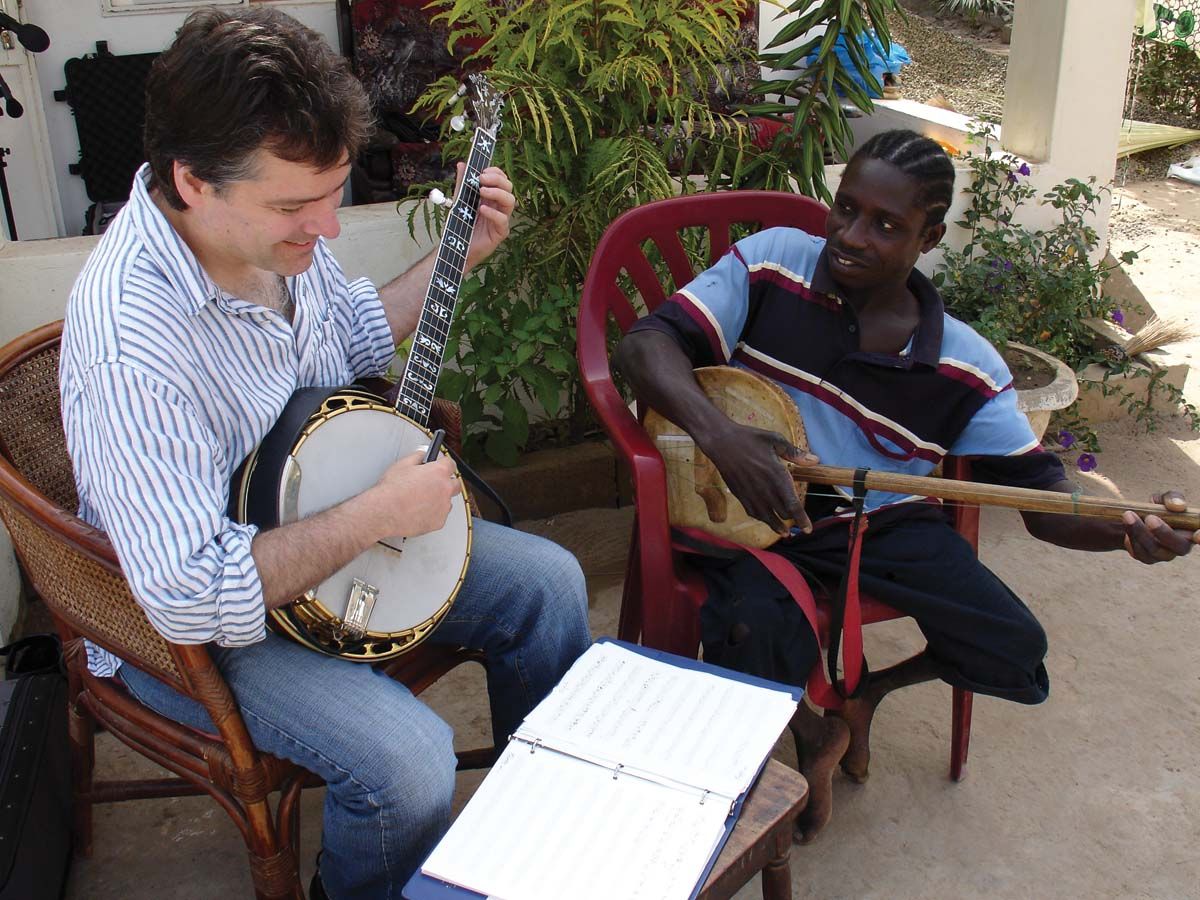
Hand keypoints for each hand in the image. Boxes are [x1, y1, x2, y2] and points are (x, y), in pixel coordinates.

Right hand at [371, 451, 459, 538]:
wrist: (384, 512)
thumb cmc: (391, 490)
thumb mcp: (402, 464)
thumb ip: (417, 456)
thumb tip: (423, 454)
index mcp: (438, 472)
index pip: (451, 464)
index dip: (444, 465)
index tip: (440, 466)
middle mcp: (445, 489)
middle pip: (455, 484)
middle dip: (447, 482)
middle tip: (433, 484)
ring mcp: (443, 507)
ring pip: (447, 501)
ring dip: (439, 499)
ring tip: (420, 500)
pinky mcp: (439, 522)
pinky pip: (440, 515)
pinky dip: (433, 514)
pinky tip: (418, 511)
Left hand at [460, 164, 514, 269]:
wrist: (456, 247)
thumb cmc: (460, 224)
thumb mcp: (459, 200)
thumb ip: (462, 183)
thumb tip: (461, 164)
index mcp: (491, 197)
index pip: (501, 179)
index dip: (496, 173)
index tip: (483, 171)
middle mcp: (499, 206)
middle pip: (508, 187)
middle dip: (497, 180)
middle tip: (481, 179)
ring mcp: (501, 219)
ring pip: (510, 201)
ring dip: (497, 192)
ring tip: (481, 191)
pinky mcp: (500, 232)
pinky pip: (503, 220)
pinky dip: (493, 213)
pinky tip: (482, 209)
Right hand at [702, 423, 817, 534]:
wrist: (721, 442)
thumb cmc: (749, 438)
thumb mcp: (775, 440)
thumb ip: (795, 453)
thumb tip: (815, 460)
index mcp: (777, 475)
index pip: (793, 505)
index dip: (802, 519)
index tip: (808, 529)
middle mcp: (765, 489)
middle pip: (783, 513)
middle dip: (792, 519)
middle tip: (798, 521)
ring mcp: (751, 494)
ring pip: (767, 518)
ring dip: (777, 526)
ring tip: (785, 532)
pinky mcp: (740, 495)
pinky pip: (753, 513)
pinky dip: (762, 519)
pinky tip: (766, 519)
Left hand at [1121, 490, 1199, 563]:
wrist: (1139, 517)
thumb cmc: (1160, 507)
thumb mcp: (1166, 498)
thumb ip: (1173, 499)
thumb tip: (1177, 507)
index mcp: (1193, 530)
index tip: (1197, 535)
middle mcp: (1183, 546)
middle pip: (1179, 547)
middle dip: (1163, 532)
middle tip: (1150, 517)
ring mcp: (1166, 555)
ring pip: (1155, 550)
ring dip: (1140, 533)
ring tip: (1128, 515)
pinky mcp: (1148, 558)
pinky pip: (1139, 553)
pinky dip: (1131, 539)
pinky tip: (1126, 525)